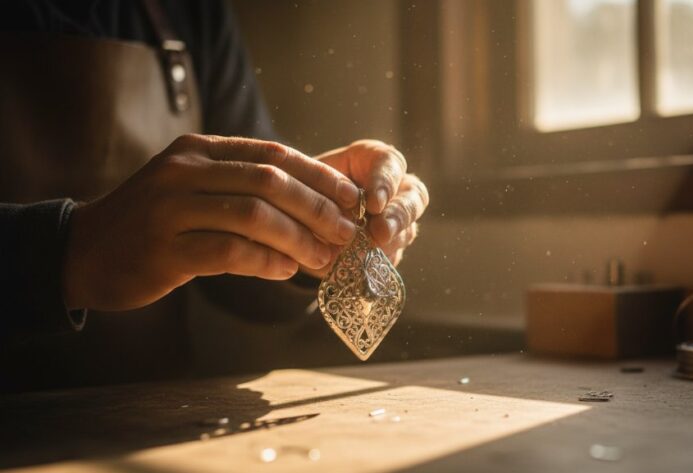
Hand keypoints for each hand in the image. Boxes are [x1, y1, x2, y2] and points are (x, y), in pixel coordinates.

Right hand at [62, 134, 359, 310]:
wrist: (85, 251)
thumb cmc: (154, 221)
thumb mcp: (194, 186)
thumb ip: (242, 185)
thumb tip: (314, 203)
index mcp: (198, 149)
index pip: (273, 153)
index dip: (319, 176)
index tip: (351, 199)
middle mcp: (184, 170)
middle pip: (270, 182)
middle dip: (317, 208)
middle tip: (345, 233)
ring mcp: (170, 208)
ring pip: (254, 216)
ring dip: (299, 240)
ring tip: (324, 259)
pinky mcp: (164, 250)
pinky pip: (230, 252)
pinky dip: (266, 262)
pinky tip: (285, 271)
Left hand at [311, 139, 428, 272]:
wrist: (298, 214)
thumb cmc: (304, 186)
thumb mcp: (306, 179)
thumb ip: (321, 189)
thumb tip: (339, 212)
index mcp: (375, 161)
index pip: (391, 164)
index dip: (386, 183)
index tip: (374, 203)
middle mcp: (394, 189)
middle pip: (414, 197)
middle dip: (398, 216)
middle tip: (381, 232)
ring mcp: (396, 221)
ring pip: (406, 231)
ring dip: (388, 244)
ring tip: (366, 254)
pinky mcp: (389, 249)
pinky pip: (391, 258)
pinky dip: (375, 263)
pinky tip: (359, 266)